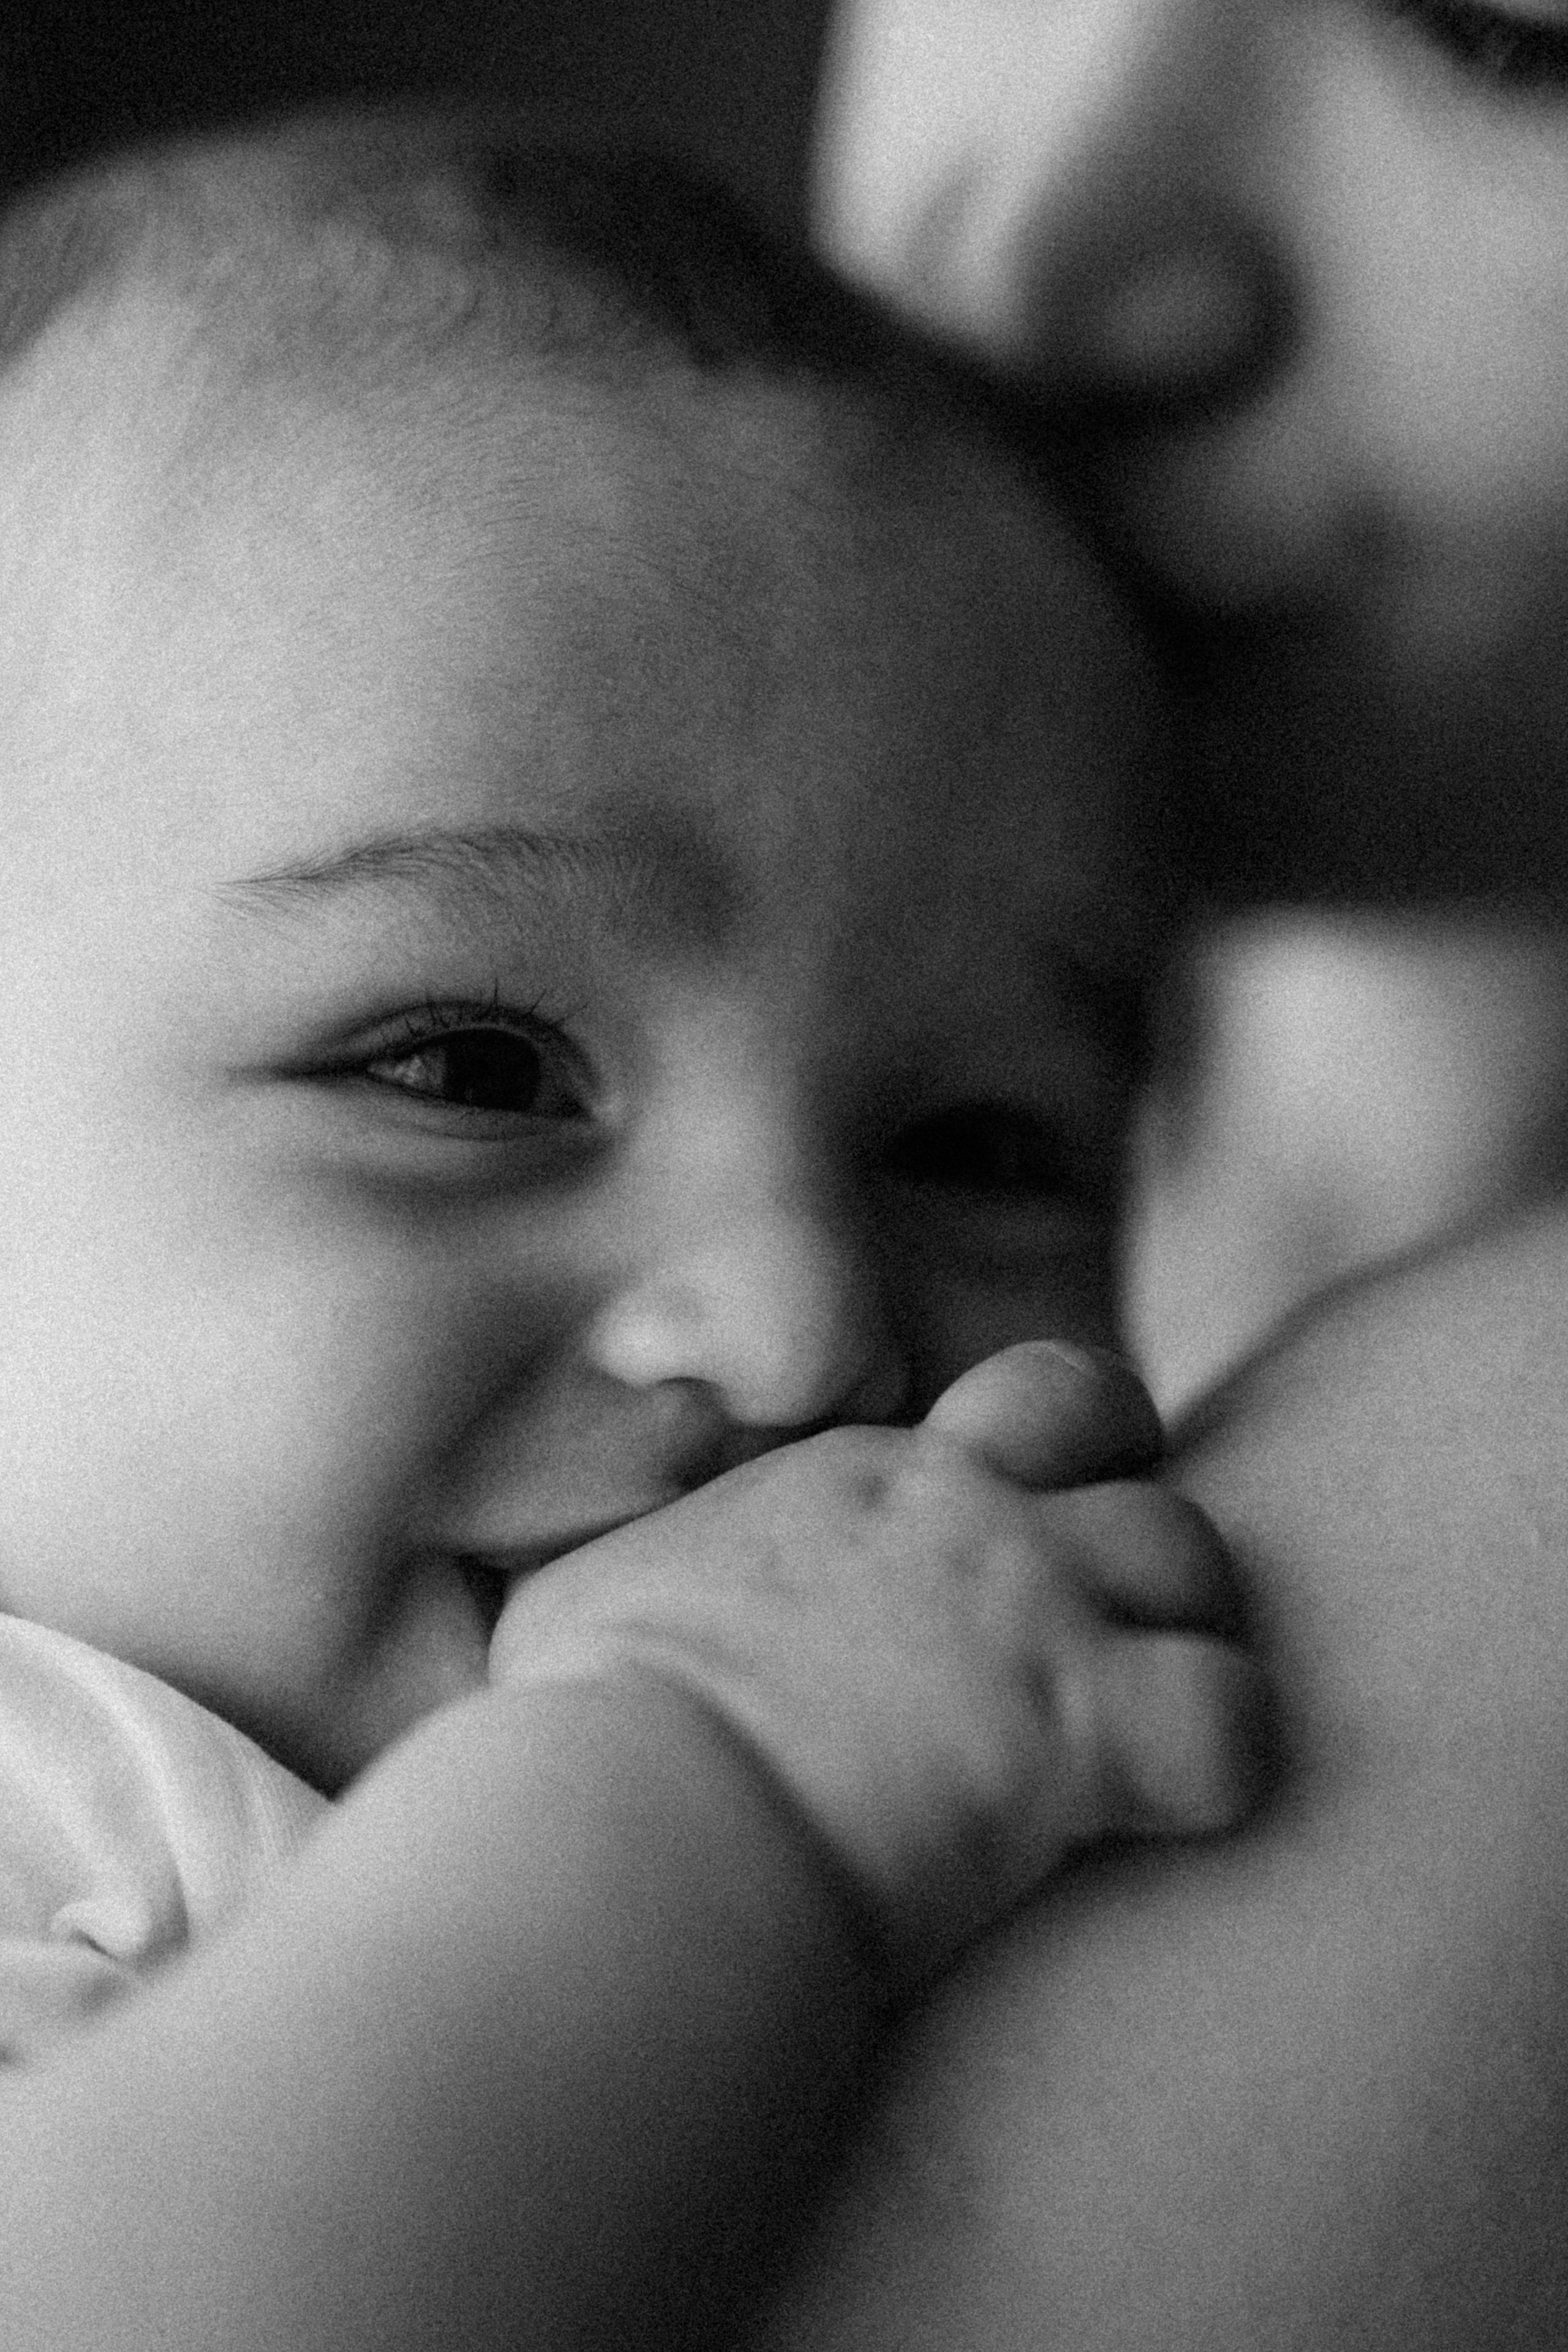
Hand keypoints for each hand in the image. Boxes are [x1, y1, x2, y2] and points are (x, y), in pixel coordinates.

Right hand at [490, 1342, 1266, 1995]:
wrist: (638, 1822)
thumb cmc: (583, 1734)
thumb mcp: (577, 1605)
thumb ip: (619, 1563)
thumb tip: (586, 1583)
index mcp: (860, 1477)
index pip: (1023, 1405)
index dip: (1057, 1460)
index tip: (1027, 1551)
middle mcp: (964, 1509)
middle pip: (1130, 1439)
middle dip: (1141, 1512)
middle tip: (1118, 1618)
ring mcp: (1033, 1606)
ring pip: (1202, 1559)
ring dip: (1193, 1633)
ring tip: (1146, 1725)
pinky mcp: (1081, 1730)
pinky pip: (1237, 1721)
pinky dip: (1225, 1764)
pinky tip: (1171, 1811)